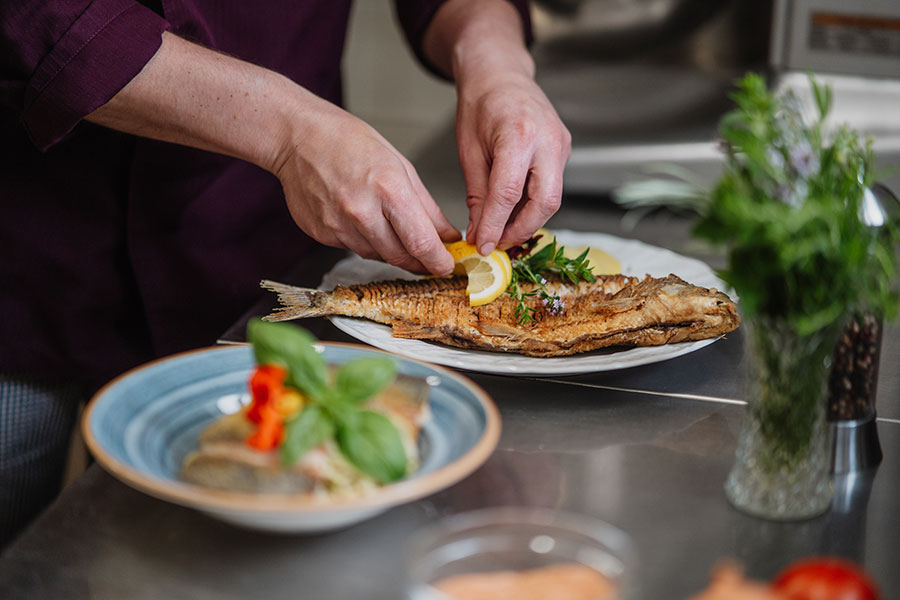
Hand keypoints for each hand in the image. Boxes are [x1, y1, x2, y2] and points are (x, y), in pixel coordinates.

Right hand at [274, 101, 459, 274]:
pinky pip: (354, 249)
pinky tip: (361, 219)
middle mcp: (361, 211)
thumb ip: (427, 207)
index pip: (421, 243)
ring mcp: (338, 226)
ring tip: (390, 227)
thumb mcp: (400, 166)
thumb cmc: (348, 142)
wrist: (298, 137)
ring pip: (378, 256)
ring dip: (392, 250)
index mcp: (388, 189)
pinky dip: (365, 241)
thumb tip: (447, 236)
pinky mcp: (322, 234)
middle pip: (401, 257)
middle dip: (420, 262)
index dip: (438, 262)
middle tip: (429, 259)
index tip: (447, 267)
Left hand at [456, 69, 570, 256]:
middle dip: (521, 230)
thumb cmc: (480, 104)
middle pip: (545, 202)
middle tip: (497, 244)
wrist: (500, 74)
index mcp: (519, 134)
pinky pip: (551, 186)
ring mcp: (560, 144)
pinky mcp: (564, 150)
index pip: (509, 193)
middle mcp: (547, 140)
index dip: (495, 225)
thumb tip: (479, 231)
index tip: (482, 245)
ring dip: (528, 221)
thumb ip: (477, 194)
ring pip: (552, 198)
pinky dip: (532, 204)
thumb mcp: (469, 150)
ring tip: (502, 232)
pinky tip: (513, 212)